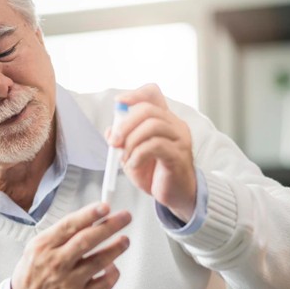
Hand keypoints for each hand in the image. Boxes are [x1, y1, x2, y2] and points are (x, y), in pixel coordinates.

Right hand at [11, 203, 130, 288]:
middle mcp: (56, 263)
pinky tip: (113, 265)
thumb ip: (61, 232)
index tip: (105, 206)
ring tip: (124, 240)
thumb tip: (91, 217)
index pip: (69, 226)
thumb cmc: (34, 271)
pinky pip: (104, 284)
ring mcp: (68, 282)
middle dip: (109, 226)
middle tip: (125, 217)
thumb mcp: (37, 246)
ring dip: (116, 248)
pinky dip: (113, 273)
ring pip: (99, 261)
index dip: (89, 214)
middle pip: (87, 241)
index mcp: (44, 246)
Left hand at [111, 84, 196, 222]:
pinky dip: (138, 154)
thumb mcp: (132, 155)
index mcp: (163, 120)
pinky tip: (134, 164)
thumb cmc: (155, 173)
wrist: (175, 195)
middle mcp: (174, 125)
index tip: (119, 103)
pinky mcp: (179, 155)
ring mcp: (179, 139)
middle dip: (125, 124)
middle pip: (148, 109)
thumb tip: (110, 131)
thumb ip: (122, 141)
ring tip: (125, 158)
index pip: (153, 94)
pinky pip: (156, 146)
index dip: (134, 94)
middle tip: (114, 142)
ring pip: (152, 125)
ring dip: (131, 142)